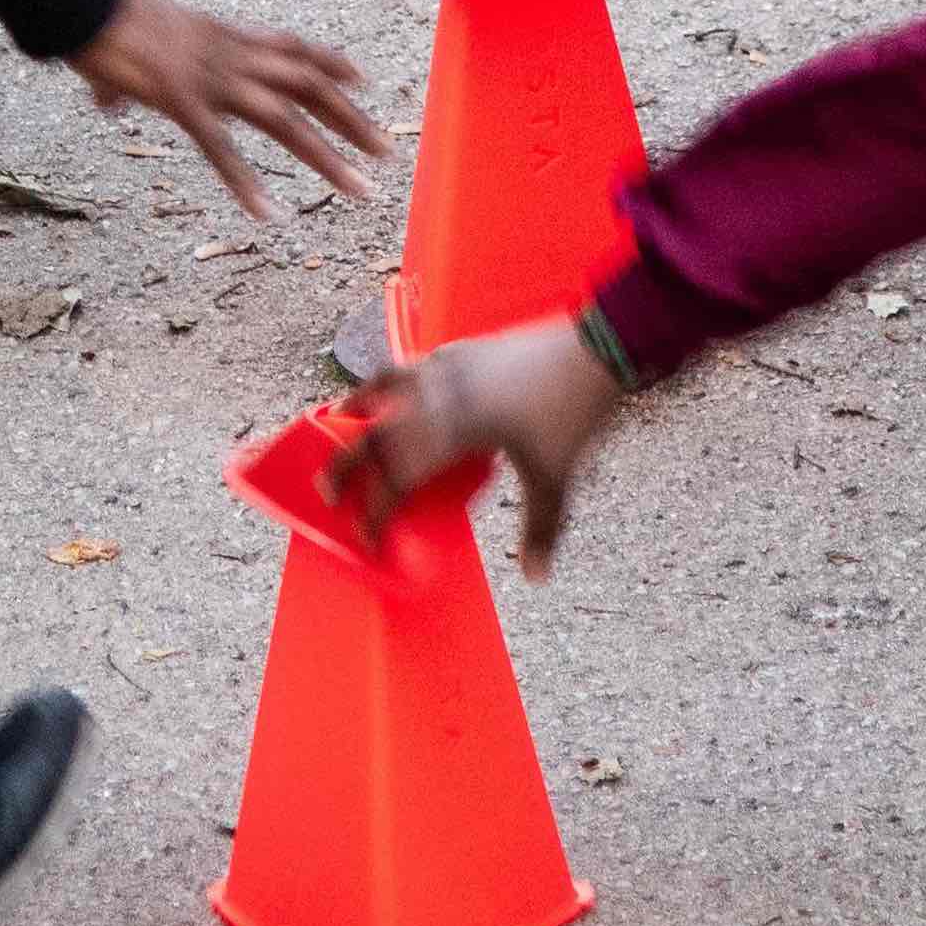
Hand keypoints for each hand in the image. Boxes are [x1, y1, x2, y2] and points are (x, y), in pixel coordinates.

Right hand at [60, 0, 388, 219]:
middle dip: (352, 120)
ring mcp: (209, 77)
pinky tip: (269, 214)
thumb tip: (107, 100)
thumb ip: (128, 80)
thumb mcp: (131, 44)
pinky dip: (246, 182)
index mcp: (224, 36)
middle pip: (307, 85)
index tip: (365, 81)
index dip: (332, 62)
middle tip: (387, 152)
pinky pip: (220, 147)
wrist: (81, 0)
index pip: (293, 46)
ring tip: (361, 189)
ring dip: (328, 157)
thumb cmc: (101, 20)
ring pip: (284, 120)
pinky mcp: (180, 99)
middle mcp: (230, 54)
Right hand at [327, 317, 625, 567]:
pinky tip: (407, 391)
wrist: (597, 348)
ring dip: (362, 407)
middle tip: (327, 489)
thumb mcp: (554, 478)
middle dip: (348, 463)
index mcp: (454, 431)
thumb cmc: (572, 415)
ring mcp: (448, 365)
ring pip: (387, 384)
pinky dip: (398, 382)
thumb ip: (540, 528)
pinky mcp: (464, 348)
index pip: (398, 477)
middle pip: (377, 432)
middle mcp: (439, 395)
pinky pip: (415, 366)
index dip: (376, 510)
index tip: (366, 536)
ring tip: (346, 419)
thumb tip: (536, 577)